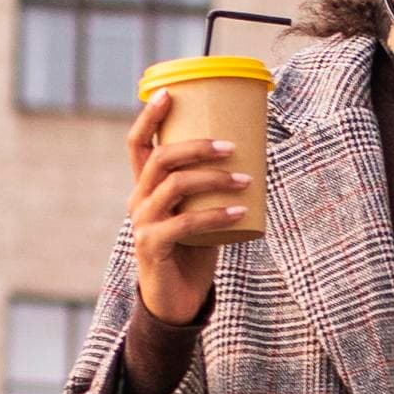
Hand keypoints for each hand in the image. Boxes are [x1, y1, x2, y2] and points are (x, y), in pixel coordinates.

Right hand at [127, 86, 259, 326]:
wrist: (176, 300)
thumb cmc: (193, 251)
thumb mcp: (199, 212)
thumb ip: (212, 189)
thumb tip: (255, 158)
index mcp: (145, 187)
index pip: (137, 144)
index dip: (149, 117)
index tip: (171, 93)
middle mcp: (138, 200)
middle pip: (161, 158)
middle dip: (197, 146)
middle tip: (232, 146)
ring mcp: (143, 223)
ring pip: (174, 186)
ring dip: (213, 178)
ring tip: (245, 180)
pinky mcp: (153, 246)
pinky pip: (186, 222)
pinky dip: (216, 214)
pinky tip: (240, 211)